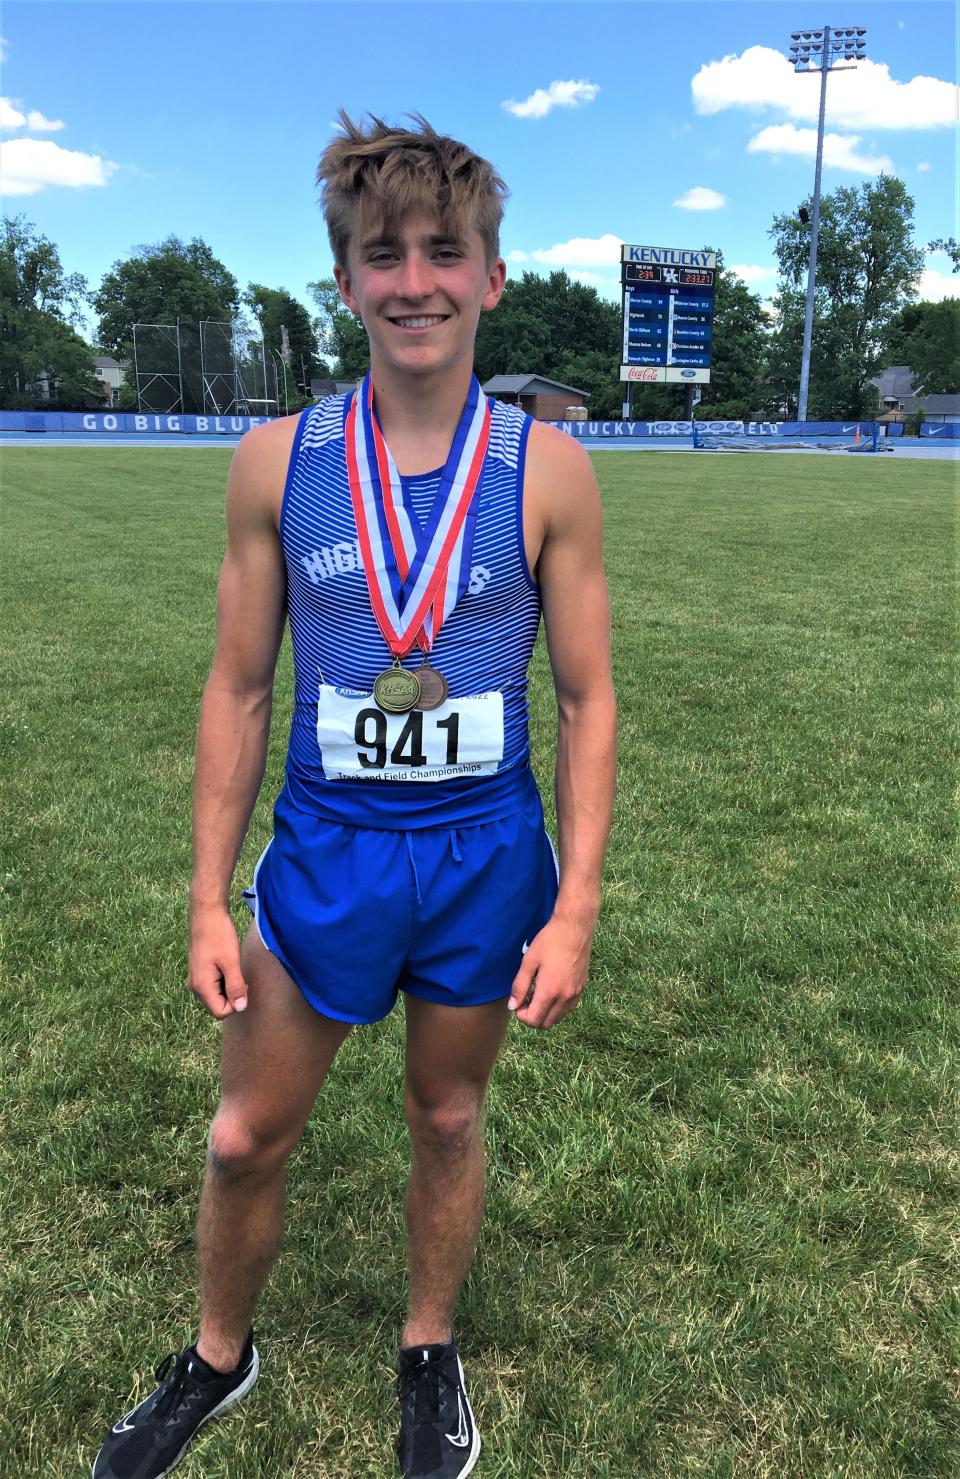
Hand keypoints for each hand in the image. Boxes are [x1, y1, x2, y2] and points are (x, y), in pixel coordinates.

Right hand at [188, 904, 248, 1018]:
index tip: (243, 984)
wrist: (206, 913)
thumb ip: (235, 986)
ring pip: (216, 997)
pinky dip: (224, 981)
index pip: (221, 1012)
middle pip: (217, 1006)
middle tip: (240, 976)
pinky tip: (228, 966)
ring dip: (229, 988)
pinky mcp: (199, 972)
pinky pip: (213, 987)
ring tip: (233, 968)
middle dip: (232, 997)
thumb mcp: (231, 961)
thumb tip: (241, 1008)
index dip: (236, 1004)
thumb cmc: (219, 935)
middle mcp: (195, 987)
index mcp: (201, 986)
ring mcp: (195, 979)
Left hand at [507, 912, 593, 1029]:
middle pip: (545, 1024)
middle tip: (526, 998)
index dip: (521, 1015)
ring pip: (558, 1018)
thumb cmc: (549, 941)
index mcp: (550, 992)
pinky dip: (557, 1007)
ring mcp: (575, 994)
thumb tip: (512, 1006)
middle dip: (533, 1016)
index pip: (533, 1020)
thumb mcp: (528, 962)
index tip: (518, 1001)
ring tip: (538, 993)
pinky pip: (568, 1008)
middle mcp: (565, 997)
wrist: (574, 928)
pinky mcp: (582, 988)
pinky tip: (552, 989)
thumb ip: (519, 986)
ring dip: (545, 1012)